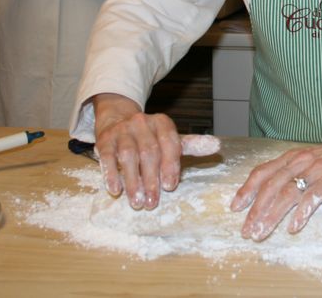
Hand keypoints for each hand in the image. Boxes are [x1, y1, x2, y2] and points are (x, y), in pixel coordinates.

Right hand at [92, 94, 181, 209]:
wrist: (118, 118)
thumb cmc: (149, 136)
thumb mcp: (170, 138)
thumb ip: (192, 145)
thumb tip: (217, 146)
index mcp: (162, 123)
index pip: (170, 143)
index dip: (170, 165)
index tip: (170, 186)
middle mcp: (142, 123)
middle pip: (149, 152)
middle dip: (151, 179)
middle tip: (153, 202)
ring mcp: (122, 130)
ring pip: (128, 156)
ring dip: (133, 181)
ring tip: (137, 202)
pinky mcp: (105, 139)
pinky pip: (107, 157)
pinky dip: (111, 174)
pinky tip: (116, 190)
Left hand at [230, 116, 321, 240]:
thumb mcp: (310, 158)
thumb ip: (292, 171)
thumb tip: (271, 192)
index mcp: (293, 157)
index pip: (263, 172)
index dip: (246, 189)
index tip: (235, 207)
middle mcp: (301, 162)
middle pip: (271, 186)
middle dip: (255, 210)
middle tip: (246, 230)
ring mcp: (317, 170)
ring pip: (288, 194)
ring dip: (272, 216)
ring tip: (262, 232)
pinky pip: (313, 197)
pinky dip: (301, 213)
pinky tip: (293, 227)